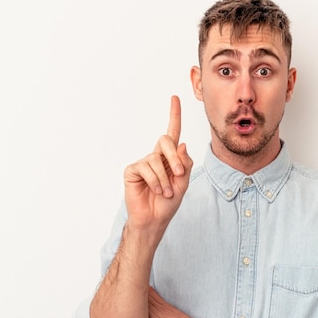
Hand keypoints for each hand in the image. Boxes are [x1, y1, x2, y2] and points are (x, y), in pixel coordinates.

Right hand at [124, 96, 192, 231]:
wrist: (154, 219)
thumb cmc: (168, 202)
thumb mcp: (183, 183)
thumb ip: (185, 164)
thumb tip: (182, 144)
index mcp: (169, 157)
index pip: (172, 133)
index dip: (174, 115)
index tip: (175, 98)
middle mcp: (156, 156)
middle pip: (165, 141)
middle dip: (174, 158)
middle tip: (179, 175)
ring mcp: (143, 162)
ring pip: (156, 160)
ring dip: (165, 179)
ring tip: (165, 192)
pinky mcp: (132, 170)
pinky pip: (146, 169)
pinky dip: (155, 181)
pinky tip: (155, 191)